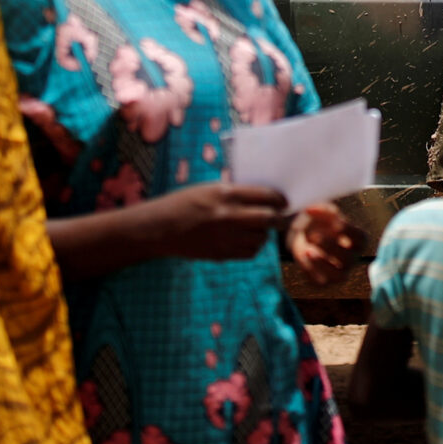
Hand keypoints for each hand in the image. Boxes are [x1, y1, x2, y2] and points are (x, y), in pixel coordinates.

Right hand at [145, 183, 291, 262]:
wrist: (159, 228)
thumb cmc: (183, 203)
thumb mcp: (209, 189)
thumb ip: (235, 193)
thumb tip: (263, 197)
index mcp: (226, 194)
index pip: (266, 196)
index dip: (279, 199)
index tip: (283, 202)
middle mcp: (229, 216)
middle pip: (269, 218)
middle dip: (279, 218)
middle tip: (280, 217)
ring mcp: (225, 237)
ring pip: (261, 238)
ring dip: (264, 233)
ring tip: (258, 228)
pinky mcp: (221, 254)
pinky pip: (250, 253)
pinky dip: (253, 247)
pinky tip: (247, 240)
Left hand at [288, 201, 366, 286]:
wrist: (303, 237)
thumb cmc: (318, 222)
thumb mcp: (321, 212)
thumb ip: (320, 209)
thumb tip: (310, 209)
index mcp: (357, 240)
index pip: (359, 238)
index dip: (348, 231)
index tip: (335, 223)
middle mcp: (351, 258)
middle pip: (348, 258)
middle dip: (331, 247)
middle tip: (315, 236)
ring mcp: (339, 272)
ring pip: (338, 276)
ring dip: (323, 264)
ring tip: (308, 251)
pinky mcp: (324, 281)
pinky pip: (320, 282)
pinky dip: (310, 270)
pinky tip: (303, 256)